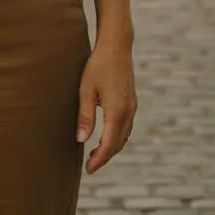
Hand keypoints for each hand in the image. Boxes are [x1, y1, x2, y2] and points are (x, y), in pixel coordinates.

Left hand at [76, 39, 136, 173]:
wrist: (116, 45)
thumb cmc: (97, 65)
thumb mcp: (86, 89)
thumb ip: (85, 116)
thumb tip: (81, 140)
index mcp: (117, 111)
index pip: (109, 144)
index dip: (99, 159)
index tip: (89, 169)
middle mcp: (128, 111)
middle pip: (118, 143)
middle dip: (105, 156)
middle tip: (90, 164)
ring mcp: (132, 106)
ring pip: (124, 136)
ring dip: (112, 147)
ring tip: (96, 153)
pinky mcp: (132, 101)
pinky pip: (127, 126)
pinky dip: (118, 136)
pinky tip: (107, 136)